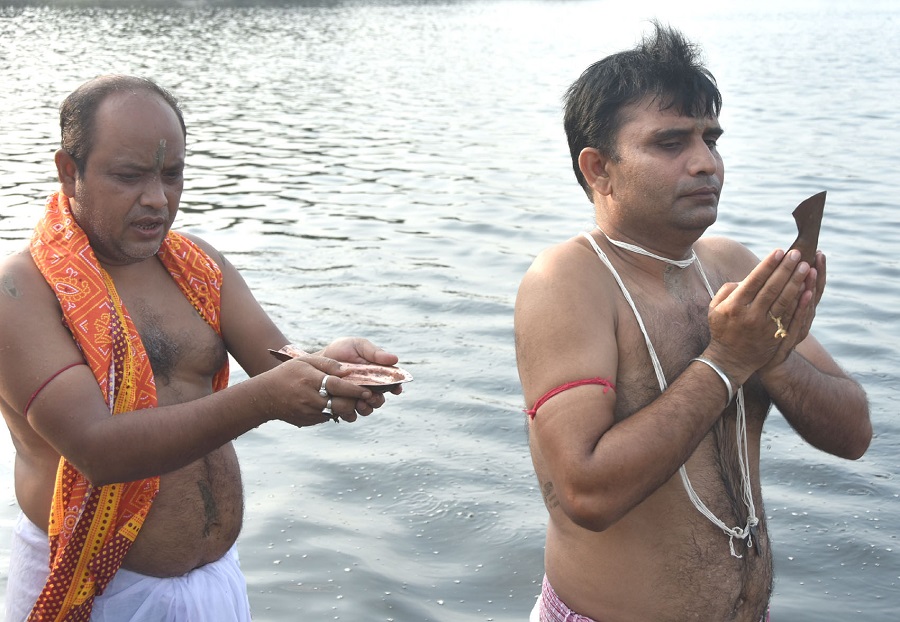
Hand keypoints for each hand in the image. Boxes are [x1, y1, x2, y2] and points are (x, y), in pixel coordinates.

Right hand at [262, 357, 375, 425]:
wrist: (266, 395)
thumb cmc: (288, 373)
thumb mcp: (305, 361)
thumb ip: (328, 364)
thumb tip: (348, 370)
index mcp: (311, 381)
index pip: (338, 386)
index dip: (355, 389)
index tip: (368, 390)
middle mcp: (311, 399)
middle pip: (341, 405)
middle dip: (355, 401)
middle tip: (365, 396)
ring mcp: (310, 413)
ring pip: (337, 414)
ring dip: (348, 408)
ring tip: (353, 400)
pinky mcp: (309, 421)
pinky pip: (328, 417)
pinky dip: (336, 411)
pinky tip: (336, 403)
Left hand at [319, 336, 401, 408]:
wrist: (318, 360)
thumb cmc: (341, 350)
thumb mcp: (358, 346)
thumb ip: (375, 353)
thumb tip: (395, 359)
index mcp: (376, 375)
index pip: (391, 384)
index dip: (396, 387)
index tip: (396, 389)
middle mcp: (369, 389)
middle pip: (380, 400)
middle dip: (378, 400)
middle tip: (371, 395)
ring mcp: (356, 399)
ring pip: (367, 410)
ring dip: (367, 408)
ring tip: (360, 403)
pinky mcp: (343, 407)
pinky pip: (350, 416)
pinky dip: (350, 414)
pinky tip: (345, 407)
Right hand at [703, 249, 813, 384]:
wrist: (730, 360)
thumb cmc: (722, 329)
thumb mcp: (715, 308)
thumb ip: (728, 290)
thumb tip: (746, 278)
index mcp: (735, 306)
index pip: (754, 281)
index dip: (768, 265)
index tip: (779, 251)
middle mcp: (750, 315)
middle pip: (772, 288)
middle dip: (785, 269)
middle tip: (797, 254)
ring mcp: (765, 327)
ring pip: (784, 301)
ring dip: (796, 282)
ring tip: (806, 266)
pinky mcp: (776, 336)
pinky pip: (791, 316)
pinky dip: (800, 302)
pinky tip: (808, 290)